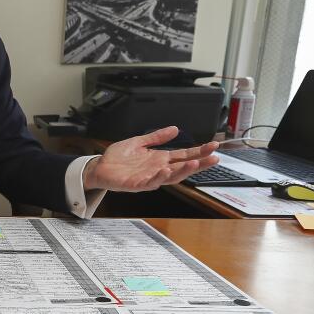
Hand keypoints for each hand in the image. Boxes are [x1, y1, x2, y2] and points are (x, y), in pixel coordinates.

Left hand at [83, 126, 217, 191]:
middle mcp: (157, 169)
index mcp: (160, 159)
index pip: (184, 155)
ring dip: (183, 171)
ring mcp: (148, 178)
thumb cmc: (117, 158)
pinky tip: (166, 171)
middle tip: (214, 157)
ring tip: (195, 163)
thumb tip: (175, 129)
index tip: (213, 146)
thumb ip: (156, 137)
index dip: (199, 151)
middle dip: (199, 163)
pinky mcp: (136, 184)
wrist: (99, 167)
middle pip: (183, 167)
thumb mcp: (139, 142)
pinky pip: (150, 182)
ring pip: (170, 177)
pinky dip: (159, 177)